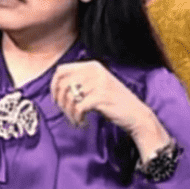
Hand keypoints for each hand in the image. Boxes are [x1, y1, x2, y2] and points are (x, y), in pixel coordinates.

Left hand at [50, 61, 168, 160]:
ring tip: (75, 119)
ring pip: (68, 97)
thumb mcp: (97, 85)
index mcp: (92, 66)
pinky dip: (77, 118)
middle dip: (59, 101)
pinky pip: (78, 107)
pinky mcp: (101, 97)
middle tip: (66, 112)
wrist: (136, 114)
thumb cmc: (114, 102)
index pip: (61, 70)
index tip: (56, 99)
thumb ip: (80, 81)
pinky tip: (82, 123)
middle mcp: (94, 71)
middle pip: (62, 83)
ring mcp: (98, 83)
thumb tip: (56, 87)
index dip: (53, 85)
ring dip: (68, 112)